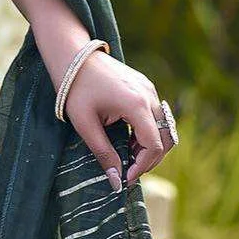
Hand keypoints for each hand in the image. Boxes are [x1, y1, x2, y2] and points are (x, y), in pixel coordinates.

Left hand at [60, 51, 176, 192]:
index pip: (153, 145)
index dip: (142, 166)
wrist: (73, 57)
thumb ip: (103, 153)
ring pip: (163, 127)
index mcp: (136, 105)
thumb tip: (116, 181)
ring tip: (127, 157)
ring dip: (149, 146)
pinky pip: (155, 115)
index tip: (126, 178)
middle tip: (129, 172)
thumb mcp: (85, 125)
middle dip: (150, 159)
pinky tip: (128, 140)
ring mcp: (149, 89)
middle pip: (165, 138)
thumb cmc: (75, 89)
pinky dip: (147, 132)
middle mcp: (149, 96)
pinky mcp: (145, 86)